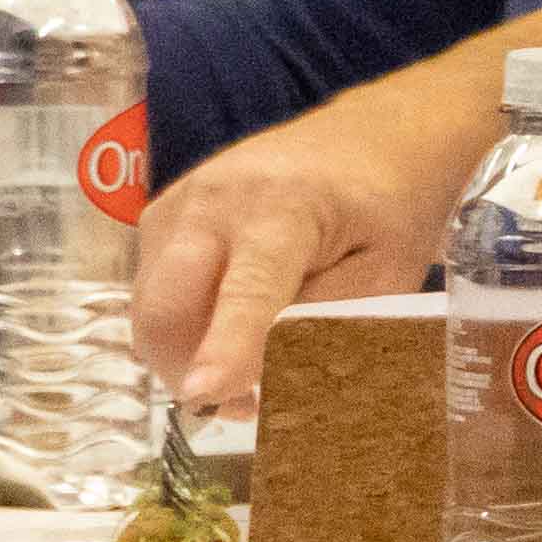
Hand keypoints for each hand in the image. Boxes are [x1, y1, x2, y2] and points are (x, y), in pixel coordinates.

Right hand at [133, 122, 458, 407]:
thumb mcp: (385, 278)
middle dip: (187, 370)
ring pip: (150, 308)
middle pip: (166, 306)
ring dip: (183, 352)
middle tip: (244, 404)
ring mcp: (180, 201)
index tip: (203, 392)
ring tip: (245, 364)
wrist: (373, 136)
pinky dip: (181, 323)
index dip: (224, 346)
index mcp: (284, 207)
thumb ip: (324, 328)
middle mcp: (215, 198)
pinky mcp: (164, 214)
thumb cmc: (390, 208)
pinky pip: (152, 291)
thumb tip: (264, 383)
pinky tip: (227, 323)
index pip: (246, 290)